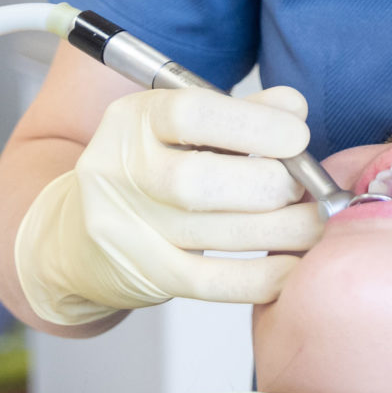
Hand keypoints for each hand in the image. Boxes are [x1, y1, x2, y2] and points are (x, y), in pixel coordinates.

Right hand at [14, 84, 324, 324]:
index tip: (297, 138)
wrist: (74, 238)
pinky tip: (294, 267)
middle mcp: (120, 171)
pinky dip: (261, 276)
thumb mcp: (179, 129)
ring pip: (214, 232)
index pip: (191, 114)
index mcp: (132, 120)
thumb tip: (294, 110)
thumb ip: (239, 113)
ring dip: (282, 229)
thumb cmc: (149, 171)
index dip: (254, 125)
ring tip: (317, 223)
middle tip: (304, 187)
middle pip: (199, 180)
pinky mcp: (145, 274)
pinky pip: (212, 282)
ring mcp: (126, 228)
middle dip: (269, 184)